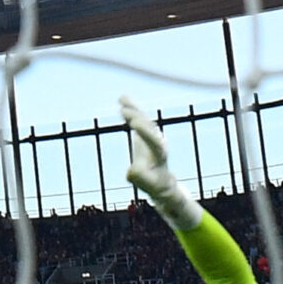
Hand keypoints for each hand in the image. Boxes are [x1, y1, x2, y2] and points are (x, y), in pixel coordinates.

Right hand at [120, 96, 200, 228]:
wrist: (160, 179)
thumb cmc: (155, 183)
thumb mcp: (149, 185)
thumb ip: (141, 178)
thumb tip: (131, 172)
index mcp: (160, 155)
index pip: (155, 142)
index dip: (146, 133)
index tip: (134, 125)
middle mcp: (158, 142)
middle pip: (150, 128)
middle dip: (138, 119)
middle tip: (127, 112)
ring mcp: (152, 136)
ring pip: (143, 120)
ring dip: (133, 110)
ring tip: (122, 100)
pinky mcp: (144, 132)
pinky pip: (137, 118)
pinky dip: (131, 108)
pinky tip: (122, 98)